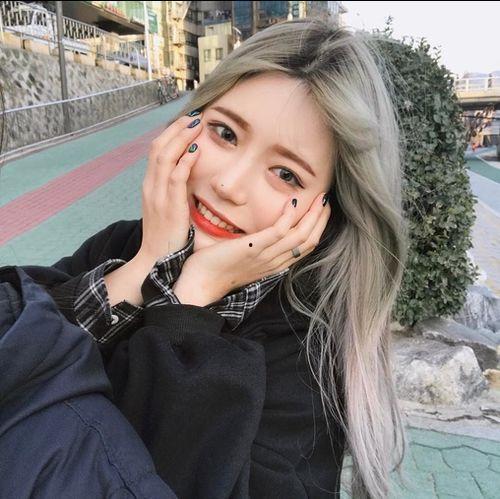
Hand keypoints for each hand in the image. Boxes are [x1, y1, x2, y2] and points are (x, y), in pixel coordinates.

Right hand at [137, 114, 202, 265]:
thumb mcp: (165, 206)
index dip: (170, 133)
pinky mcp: (170, 206)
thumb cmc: (165, 233)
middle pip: (158, 147)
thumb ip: (172, 189)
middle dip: (176, 129)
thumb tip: (187, 173)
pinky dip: (185, 162)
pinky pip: (176, 178)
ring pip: (165, 158)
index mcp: (150, 185)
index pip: (156, 151)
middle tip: (193, 117)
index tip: (186, 122)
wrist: (155, 258)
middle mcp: (150, 186)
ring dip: (181, 139)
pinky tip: (196, 152)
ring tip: (196, 126)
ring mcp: (158, 195)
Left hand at [173, 192, 330, 305]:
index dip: (318, 227)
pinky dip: (289, 216)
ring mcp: (266, 256)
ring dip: (313, 215)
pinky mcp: (253, 248)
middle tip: (326, 199)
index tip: (321, 209)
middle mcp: (275, 262)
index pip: (306, 246)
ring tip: (319, 197)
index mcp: (275, 264)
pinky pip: (279, 232)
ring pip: (301, 236)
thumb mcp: (245, 258)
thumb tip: (263, 231)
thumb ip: (258, 247)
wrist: (200, 283)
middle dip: (321, 219)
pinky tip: (292, 202)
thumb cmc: (218, 269)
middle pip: (309, 240)